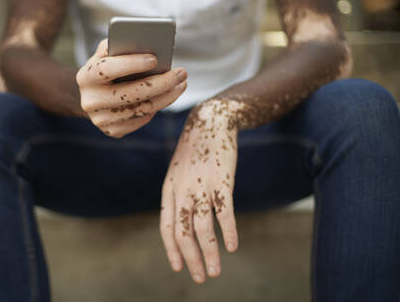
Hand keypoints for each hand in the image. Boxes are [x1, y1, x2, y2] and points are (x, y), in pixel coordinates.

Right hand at [76, 39, 187, 137]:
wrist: (93, 95)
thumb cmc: (107, 66)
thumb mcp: (107, 53)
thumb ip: (120, 44)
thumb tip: (146, 42)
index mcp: (85, 76)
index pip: (107, 69)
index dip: (130, 64)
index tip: (154, 59)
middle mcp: (90, 101)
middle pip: (131, 94)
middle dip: (161, 83)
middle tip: (182, 73)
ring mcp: (100, 119)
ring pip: (142, 109)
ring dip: (167, 96)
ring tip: (182, 83)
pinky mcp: (113, 131)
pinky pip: (142, 119)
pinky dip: (158, 106)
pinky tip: (168, 95)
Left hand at [160, 98, 243, 283]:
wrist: (210, 121)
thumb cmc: (195, 151)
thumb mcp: (178, 171)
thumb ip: (178, 195)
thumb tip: (183, 221)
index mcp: (170, 189)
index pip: (166, 227)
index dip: (171, 250)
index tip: (178, 268)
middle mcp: (182, 190)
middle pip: (182, 232)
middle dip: (191, 259)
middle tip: (201, 278)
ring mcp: (201, 185)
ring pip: (203, 227)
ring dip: (209, 253)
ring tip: (216, 272)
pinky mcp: (222, 179)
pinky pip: (224, 211)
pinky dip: (228, 231)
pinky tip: (233, 247)